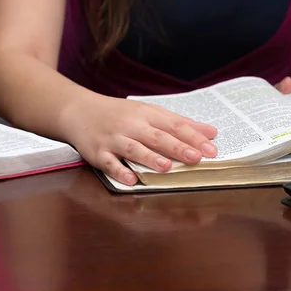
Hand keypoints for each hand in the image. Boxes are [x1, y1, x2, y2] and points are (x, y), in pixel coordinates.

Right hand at [62, 97, 217, 184]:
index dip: (194, 137)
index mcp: (148, 115)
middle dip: (177, 147)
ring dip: (150, 158)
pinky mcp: (97, 152)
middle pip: (157, 137)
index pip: (175, 126)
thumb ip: (181, 123)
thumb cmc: (121, 114)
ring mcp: (114, 139)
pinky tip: (132, 180)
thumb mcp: (150, 112)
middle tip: (196, 158)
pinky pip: (109, 163)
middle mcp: (132, 125)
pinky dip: (119, 171)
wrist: (78, 110)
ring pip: (134, 149)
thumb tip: (211, 133)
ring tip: (167, 167)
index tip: (211, 149)